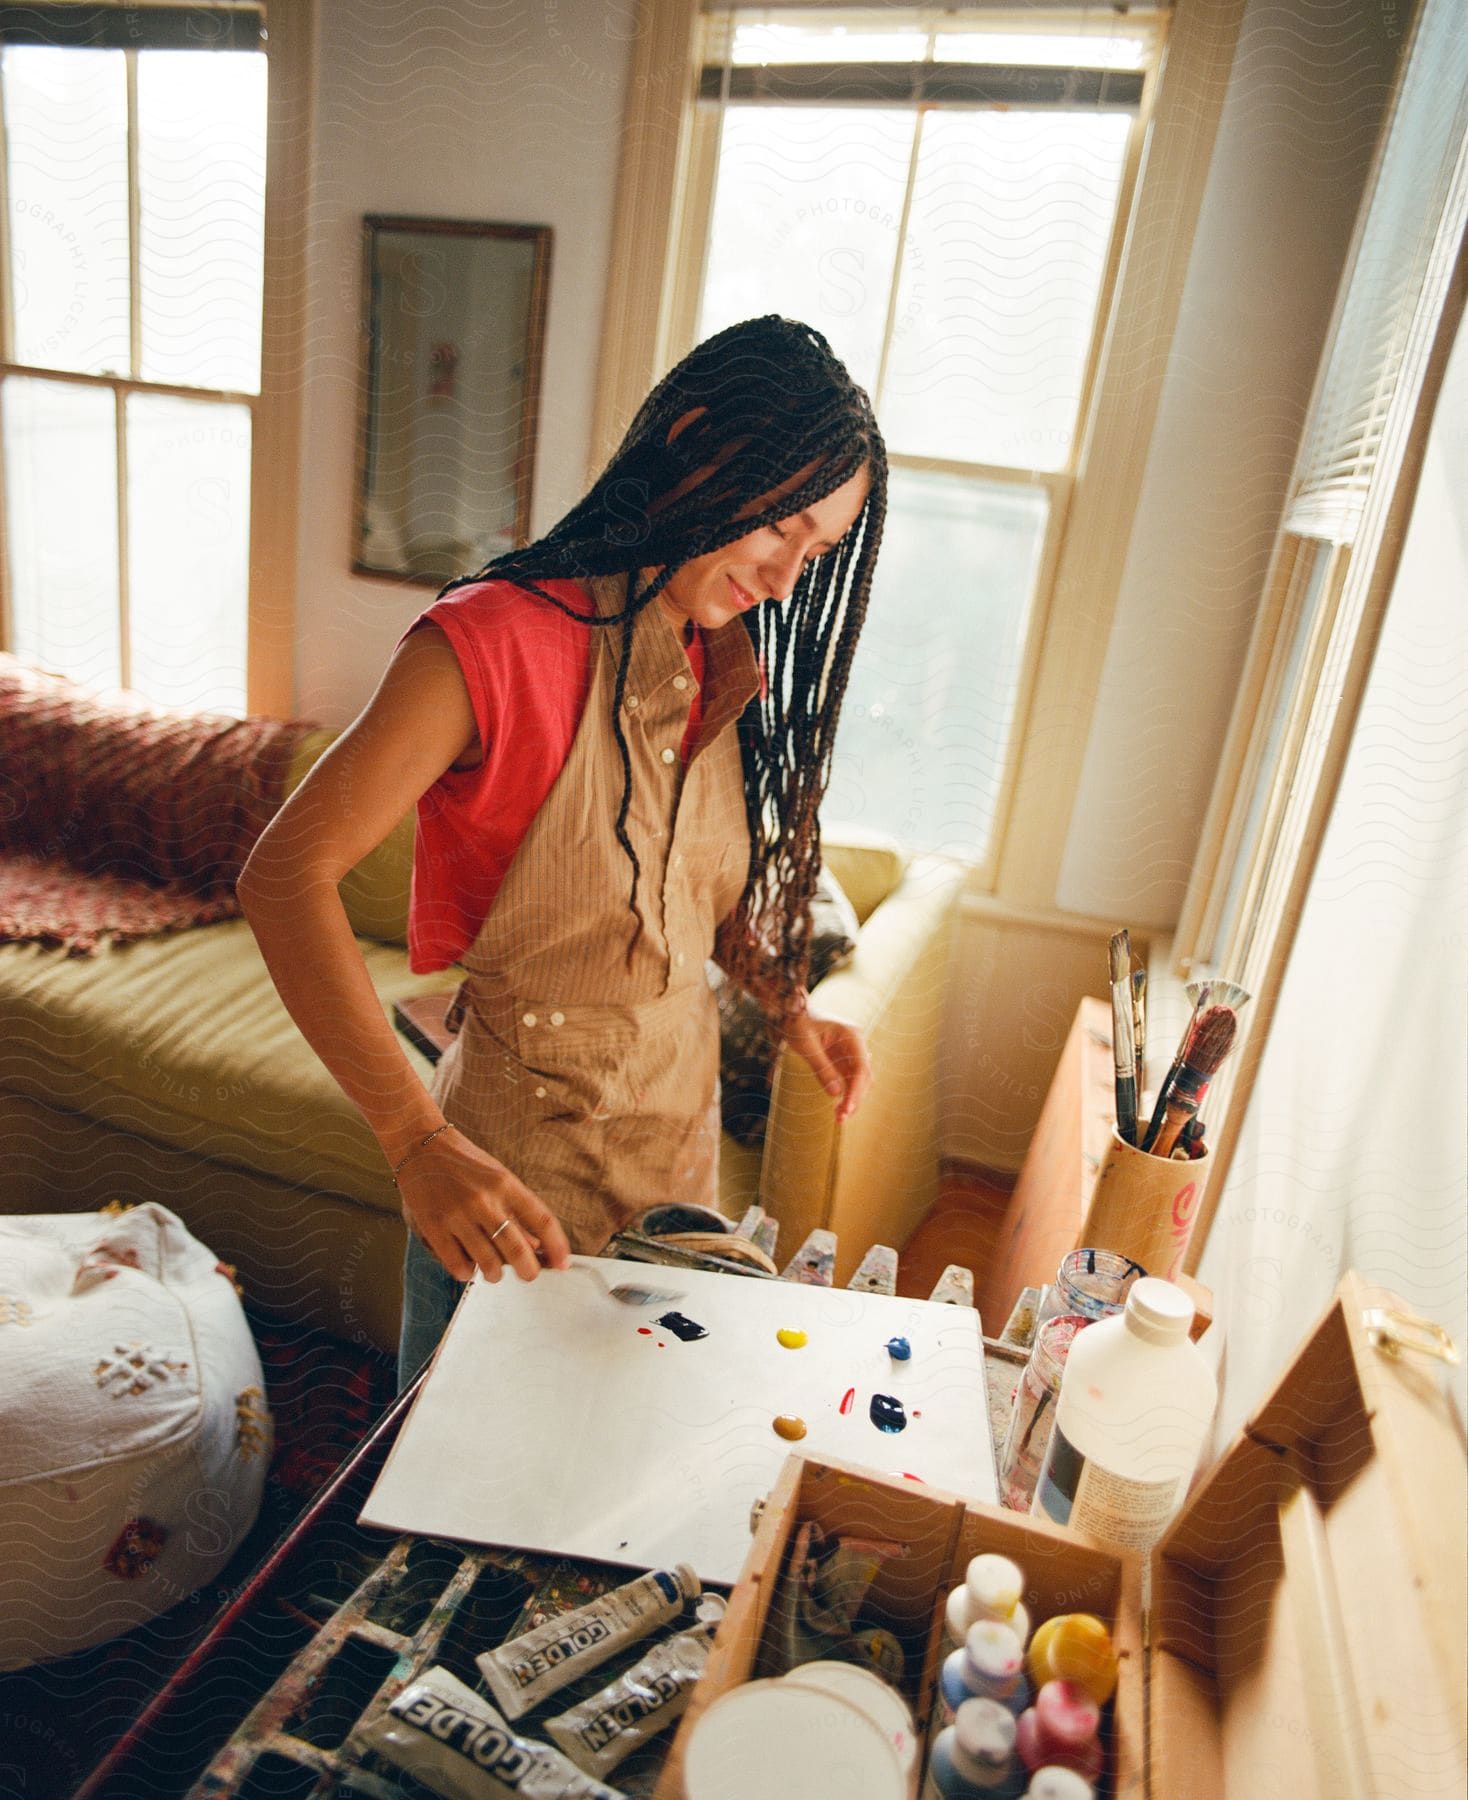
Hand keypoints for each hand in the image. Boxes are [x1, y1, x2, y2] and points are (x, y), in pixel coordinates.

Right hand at [396, 1130, 572, 1284]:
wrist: (419, 1146)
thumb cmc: (463, 1163)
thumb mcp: (497, 1177)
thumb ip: (516, 1210)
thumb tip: (536, 1246)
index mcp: (505, 1183)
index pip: (542, 1220)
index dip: (557, 1246)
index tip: (562, 1263)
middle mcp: (484, 1199)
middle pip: (518, 1249)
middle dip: (528, 1271)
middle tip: (528, 1275)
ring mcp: (457, 1214)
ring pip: (488, 1263)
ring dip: (496, 1275)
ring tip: (494, 1272)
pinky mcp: (433, 1227)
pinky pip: (458, 1265)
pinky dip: (467, 1273)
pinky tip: (467, 1266)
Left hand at [782, 1007, 871, 1124]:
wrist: (791, 1012)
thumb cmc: (797, 1024)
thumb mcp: (806, 1046)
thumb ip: (821, 1068)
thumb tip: (836, 1094)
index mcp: (851, 1036)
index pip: (861, 1068)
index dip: (856, 1091)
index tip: (846, 1108)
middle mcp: (855, 1044)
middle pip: (863, 1076)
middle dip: (855, 1098)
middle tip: (841, 1118)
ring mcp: (851, 1052)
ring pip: (859, 1081)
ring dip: (852, 1098)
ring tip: (839, 1117)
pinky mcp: (843, 1060)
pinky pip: (849, 1080)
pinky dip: (845, 1094)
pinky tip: (837, 1108)